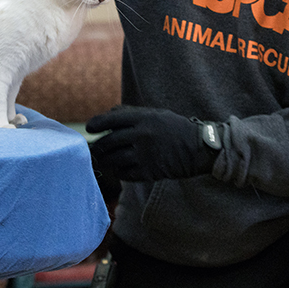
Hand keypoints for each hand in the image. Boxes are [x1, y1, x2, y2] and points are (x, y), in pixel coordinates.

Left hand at [86, 106, 220, 180]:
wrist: (199, 148)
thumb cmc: (175, 128)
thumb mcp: (156, 114)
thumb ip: (132, 114)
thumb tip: (108, 115)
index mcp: (144, 118)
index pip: (111, 120)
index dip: (97, 124)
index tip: (89, 128)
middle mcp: (142, 135)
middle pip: (109, 142)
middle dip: (97, 147)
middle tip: (94, 149)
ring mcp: (145, 155)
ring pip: (114, 160)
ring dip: (105, 161)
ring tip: (102, 160)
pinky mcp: (150, 172)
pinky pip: (125, 173)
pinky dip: (119, 172)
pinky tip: (119, 169)